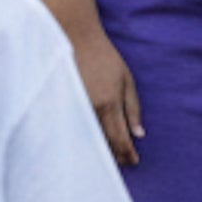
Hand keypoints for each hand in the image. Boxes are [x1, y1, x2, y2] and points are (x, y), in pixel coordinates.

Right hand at [70, 28, 143, 165]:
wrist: (74, 39)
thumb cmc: (103, 57)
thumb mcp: (126, 79)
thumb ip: (133, 108)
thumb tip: (139, 134)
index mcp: (109, 103)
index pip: (120, 139)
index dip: (127, 154)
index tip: (134, 162)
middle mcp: (90, 110)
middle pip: (104, 143)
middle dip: (115, 155)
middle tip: (124, 162)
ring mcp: (74, 108)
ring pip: (89, 138)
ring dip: (101, 149)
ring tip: (110, 156)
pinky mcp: (62, 106)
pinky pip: (76, 129)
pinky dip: (86, 137)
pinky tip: (92, 142)